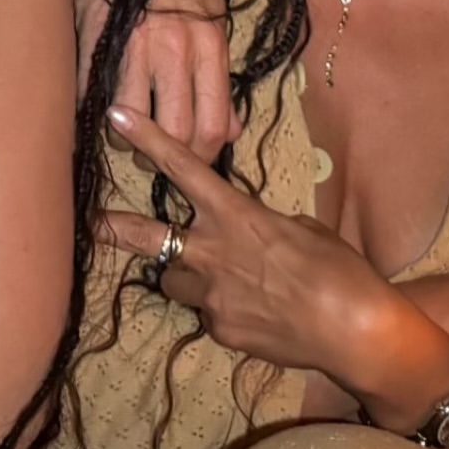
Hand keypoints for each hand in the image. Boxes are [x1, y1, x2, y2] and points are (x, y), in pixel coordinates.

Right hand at [72, 0, 240, 164]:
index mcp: (210, 44)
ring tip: (124, 134)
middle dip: (164, 159)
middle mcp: (177, 48)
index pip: (215, 125)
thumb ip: (220, 74)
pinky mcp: (94, 42)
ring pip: (133, 126)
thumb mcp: (213, 17)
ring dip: (127, 142)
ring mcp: (133, 46)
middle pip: (178, 135)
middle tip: (152, 155)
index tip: (189, 158)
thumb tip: (233, 128)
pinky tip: (94, 113)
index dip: (202, 155)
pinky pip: (92, 98)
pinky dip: (92, 115)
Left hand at [101, 104, 448, 422]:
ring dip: (187, 275)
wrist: (355, 331)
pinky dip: (223, 308)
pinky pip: (209, 313)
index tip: (115, 116)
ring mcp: (212, 296)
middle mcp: (213, 253)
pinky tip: (258, 314)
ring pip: (176, 281)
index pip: (182, 168)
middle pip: (147, 237)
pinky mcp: (220, 331)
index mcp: (237, 215)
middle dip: (115, 227)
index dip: (147, 139)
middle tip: (93, 221)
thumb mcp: (301, 229)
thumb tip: (247, 233)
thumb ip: (261, 223)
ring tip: (222, 280)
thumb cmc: (340, 269)